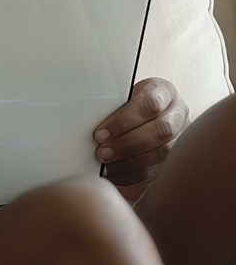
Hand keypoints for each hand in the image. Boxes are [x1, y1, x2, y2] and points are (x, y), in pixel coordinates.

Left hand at [94, 77, 188, 200]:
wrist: (142, 115)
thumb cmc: (126, 103)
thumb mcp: (120, 95)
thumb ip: (110, 104)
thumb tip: (86, 119)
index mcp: (163, 91)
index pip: (150, 103)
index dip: (125, 120)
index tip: (100, 133)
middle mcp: (176, 114)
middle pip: (160, 131)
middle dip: (128, 144)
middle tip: (102, 152)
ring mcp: (179, 138)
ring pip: (160, 153)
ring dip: (129, 161)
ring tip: (105, 165)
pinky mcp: (173, 159)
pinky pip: (156, 170)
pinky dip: (132, 173)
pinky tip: (114, 173)